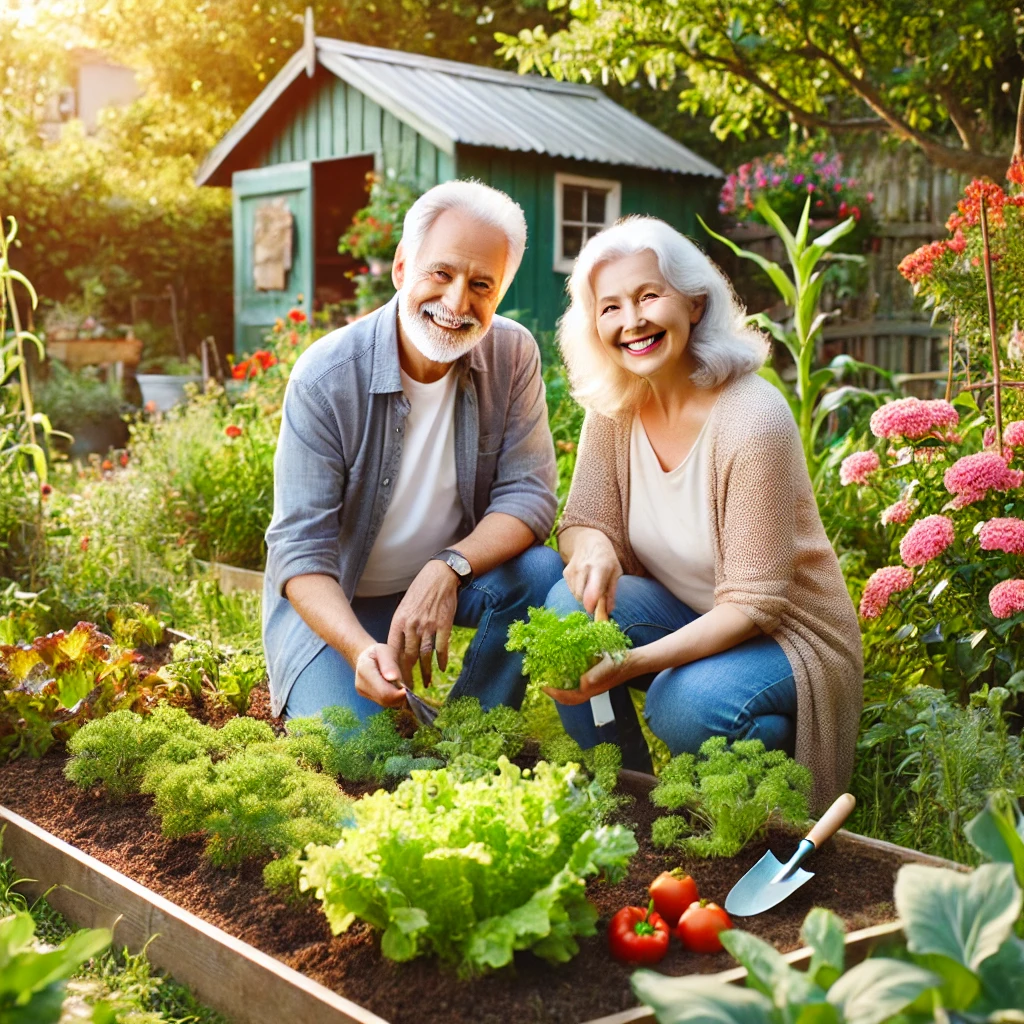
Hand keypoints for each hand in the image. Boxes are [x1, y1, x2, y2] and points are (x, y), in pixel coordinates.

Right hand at [354, 642, 408, 707]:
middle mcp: (360, 684)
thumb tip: (394, 678)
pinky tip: (396, 689)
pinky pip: (383, 702)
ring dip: (396, 698)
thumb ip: (390, 664)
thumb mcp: (386, 651)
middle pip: (384, 699)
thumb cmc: (379, 652)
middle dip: (398, 696)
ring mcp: (362, 692)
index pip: (382, 690)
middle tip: (407, 688)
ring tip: (401, 686)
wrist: (368, 657)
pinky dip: (393, 699)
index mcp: (364, 669)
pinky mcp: (367, 697)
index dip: (397, 693)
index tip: (407, 690)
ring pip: (385, 702)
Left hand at [388, 558, 460, 685]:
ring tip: (426, 684)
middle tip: (409, 689)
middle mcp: (412, 626)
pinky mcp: (444, 625)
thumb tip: (398, 648)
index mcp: (399, 622)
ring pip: (425, 656)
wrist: (439, 577)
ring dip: (425, 672)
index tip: (395, 680)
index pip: (393, 650)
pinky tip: (442, 669)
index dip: (394, 667)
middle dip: (409, 675)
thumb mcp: (404, 608)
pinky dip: (441, 660)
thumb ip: (401, 628)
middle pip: (408, 657)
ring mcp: (428, 626)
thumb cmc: (420, 592)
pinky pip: (441, 648)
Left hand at [543, 650, 635, 705]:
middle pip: (570, 700)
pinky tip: (566, 676)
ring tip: (552, 682)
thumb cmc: (619, 661)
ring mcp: (594, 688)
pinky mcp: (596, 683)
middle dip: (555, 695)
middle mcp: (591, 691)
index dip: (555, 694)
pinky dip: (569, 686)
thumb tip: (583, 683)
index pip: (570, 697)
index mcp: (592, 689)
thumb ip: (596, 674)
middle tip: (543, 685)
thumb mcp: (607, 665)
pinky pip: (579, 688)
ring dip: (561, 692)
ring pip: (574, 695)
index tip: (544, 687)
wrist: (633, 661)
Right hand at [562, 530, 622, 615]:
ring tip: (592, 588)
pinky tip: (584, 582)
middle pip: (582, 596)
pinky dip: (578, 591)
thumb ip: (612, 592)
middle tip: (598, 602)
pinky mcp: (565, 573)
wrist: (588, 540)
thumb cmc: (606, 558)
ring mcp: (572, 570)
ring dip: (584, 598)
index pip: (594, 587)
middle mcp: (583, 568)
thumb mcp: (616, 572)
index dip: (592, 602)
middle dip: (590, 603)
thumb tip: (608, 610)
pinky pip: (572, 590)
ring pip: (576, 595)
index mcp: (600, 566)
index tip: (594, 610)